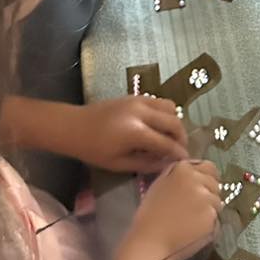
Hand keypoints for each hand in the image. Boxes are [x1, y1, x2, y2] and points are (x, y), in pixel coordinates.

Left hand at [68, 96, 187, 173]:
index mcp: (136, 132)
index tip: (185, 161)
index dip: (178, 153)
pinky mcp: (135, 96)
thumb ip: (145, 163)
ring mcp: (139, 100)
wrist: (74, 126)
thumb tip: (166, 164)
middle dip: (181, 137)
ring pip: (170, 107)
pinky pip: (159, 101)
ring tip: (170, 137)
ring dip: (175, 122)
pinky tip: (159, 126)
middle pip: (174, 122)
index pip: (166, 143)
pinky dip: (165, 113)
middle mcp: (142, 112)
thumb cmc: (93, 149)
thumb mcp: (119, 164)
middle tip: (180, 150)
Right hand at [130, 160, 222, 259]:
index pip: (209, 167)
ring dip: (209, 210)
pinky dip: (209, 226)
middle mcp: (198, 180)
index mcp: (183, 169)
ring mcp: (207, 198)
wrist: (150, 243)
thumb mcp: (161, 185)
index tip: (199, 189)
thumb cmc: (150, 216)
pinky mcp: (212, 217)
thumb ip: (179, 175)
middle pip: (215, 185)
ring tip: (191, 222)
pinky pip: (216, 220)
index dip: (206, 178)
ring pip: (217, 203)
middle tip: (192, 209)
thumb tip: (196, 173)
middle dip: (208, 194)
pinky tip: (194, 232)